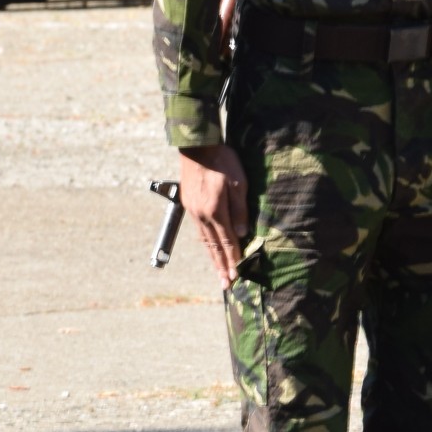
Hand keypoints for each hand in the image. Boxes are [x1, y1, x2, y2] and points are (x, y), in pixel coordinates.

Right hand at [177, 142, 250, 288]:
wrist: (197, 146)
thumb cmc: (222, 160)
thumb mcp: (238, 182)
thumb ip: (240, 209)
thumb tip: (242, 232)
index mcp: (215, 210)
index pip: (227, 241)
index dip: (233, 260)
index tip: (237, 276)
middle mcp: (202, 215)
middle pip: (213, 246)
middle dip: (221, 267)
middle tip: (226, 285)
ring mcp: (193, 210)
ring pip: (204, 240)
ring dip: (212, 258)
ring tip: (218, 272)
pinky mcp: (189, 204)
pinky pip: (199, 230)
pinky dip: (205, 243)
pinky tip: (209, 248)